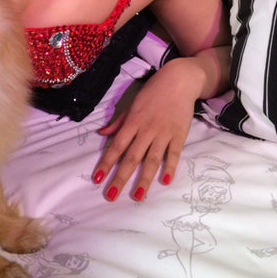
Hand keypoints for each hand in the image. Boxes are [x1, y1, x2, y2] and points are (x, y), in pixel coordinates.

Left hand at [92, 59, 198, 201]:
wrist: (178, 81)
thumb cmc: (152, 92)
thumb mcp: (132, 103)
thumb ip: (118, 121)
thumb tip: (102, 133)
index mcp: (132, 122)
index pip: (116, 146)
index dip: (106, 163)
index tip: (97, 178)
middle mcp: (146, 130)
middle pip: (132, 157)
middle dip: (120, 178)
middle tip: (111, 196)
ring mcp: (163, 133)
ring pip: (152, 159)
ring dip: (144, 179)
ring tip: (137, 196)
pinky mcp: (179, 135)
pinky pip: (174, 154)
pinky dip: (170, 167)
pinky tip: (165, 181)